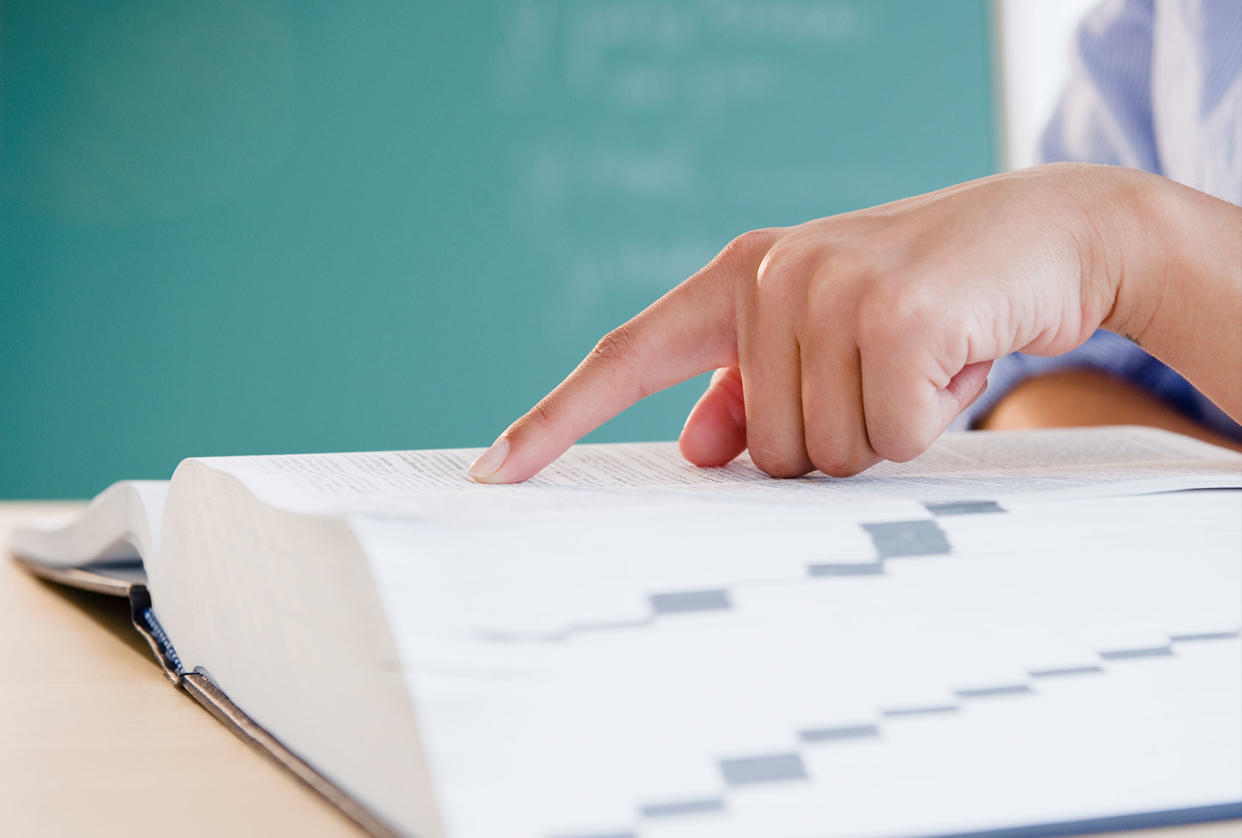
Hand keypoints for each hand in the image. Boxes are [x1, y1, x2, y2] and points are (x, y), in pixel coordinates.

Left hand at [468, 163, 1241, 482]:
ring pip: (823, 453)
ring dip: (886, 431)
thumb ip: (752, 391)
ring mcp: (825, 288)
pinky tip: (955, 358)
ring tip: (922, 361)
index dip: (555, 419)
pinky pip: (890, 438)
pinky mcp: (891, 314)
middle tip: (891, 375)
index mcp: (738, 277)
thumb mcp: (825, 342)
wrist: (1047, 235)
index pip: (626, 355)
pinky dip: (931, 421)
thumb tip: (694, 451)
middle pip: (764, 451)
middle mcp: (768, 275)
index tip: (492, 473)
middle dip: (836, 439)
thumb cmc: (925, 301)